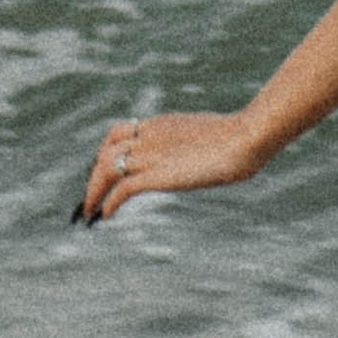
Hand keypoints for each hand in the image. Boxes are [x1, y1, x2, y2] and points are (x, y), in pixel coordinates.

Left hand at [75, 110, 262, 224]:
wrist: (247, 137)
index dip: (107, 151)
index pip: (121, 132)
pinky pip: (122, 189)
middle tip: (92, 194)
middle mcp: (150, 136)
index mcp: (162, 123)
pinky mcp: (158, 174)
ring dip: (94, 189)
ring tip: (90, 209)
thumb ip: (201, 143)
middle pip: (107, 150)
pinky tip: (105, 214)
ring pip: (106, 168)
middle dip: (95, 173)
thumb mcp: (214, 135)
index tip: (106, 168)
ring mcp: (152, 154)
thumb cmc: (244, 137)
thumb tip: (213, 150)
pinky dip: (108, 201)